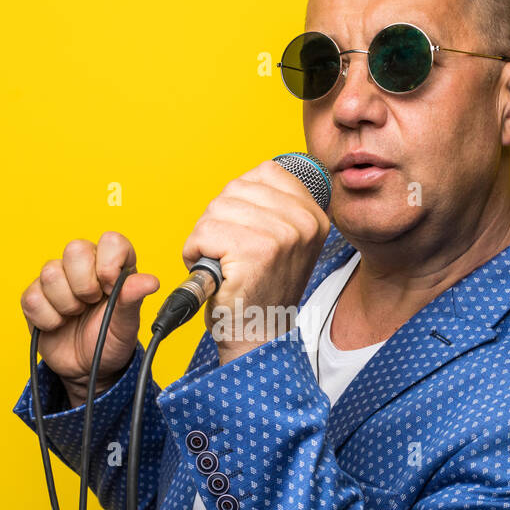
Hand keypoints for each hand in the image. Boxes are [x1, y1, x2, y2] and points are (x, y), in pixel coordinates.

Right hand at [21, 232, 160, 404]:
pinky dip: (48, 319)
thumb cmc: (109, 341)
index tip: (111, 289)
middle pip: (75, 249)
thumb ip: (134, 299)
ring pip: (50, 272)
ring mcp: (57, 280)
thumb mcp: (127, 324)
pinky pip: (32, 298)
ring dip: (66, 304)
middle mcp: (84, 266)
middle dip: (85, 285)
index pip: (111, 241)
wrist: (87, 369)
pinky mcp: (35, 297)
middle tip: (92, 304)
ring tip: (76, 316)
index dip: (109, 264)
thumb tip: (151, 282)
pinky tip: (59, 324)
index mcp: (112, 264)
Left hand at [182, 160, 329, 364]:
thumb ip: (274, 205)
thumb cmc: (261, 291)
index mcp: (313, 215)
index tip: (247, 235)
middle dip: (219, 221)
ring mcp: (280, 236)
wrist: (257, 337)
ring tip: (225, 265)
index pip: (264, 173)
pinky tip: (216, 273)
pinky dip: (196, 253)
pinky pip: (203, 233)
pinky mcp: (253, 252)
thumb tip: (247, 179)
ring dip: (206, 239)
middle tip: (232, 256)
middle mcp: (303, 222)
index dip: (240, 202)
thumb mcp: (284, 242)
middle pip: (235, 189)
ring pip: (215, 210)